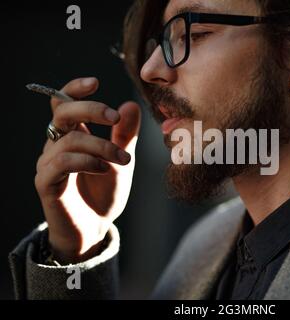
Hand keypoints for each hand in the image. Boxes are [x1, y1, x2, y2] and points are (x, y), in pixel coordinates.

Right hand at [34, 77, 140, 262]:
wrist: (96, 228)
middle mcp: (56, 145)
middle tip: (115, 118)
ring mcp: (49, 164)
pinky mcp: (46, 184)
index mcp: (73, 135)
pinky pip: (61, 163)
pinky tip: (104, 169)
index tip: (96, 82)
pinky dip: (86, 161)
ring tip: (122, 159)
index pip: (63, 102)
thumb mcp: (122, 160)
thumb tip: (130, 104)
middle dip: (90, 109)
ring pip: (69, 139)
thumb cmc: (105, 192)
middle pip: (62, 112)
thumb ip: (124, 135)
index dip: (75, 89)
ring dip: (100, 144)